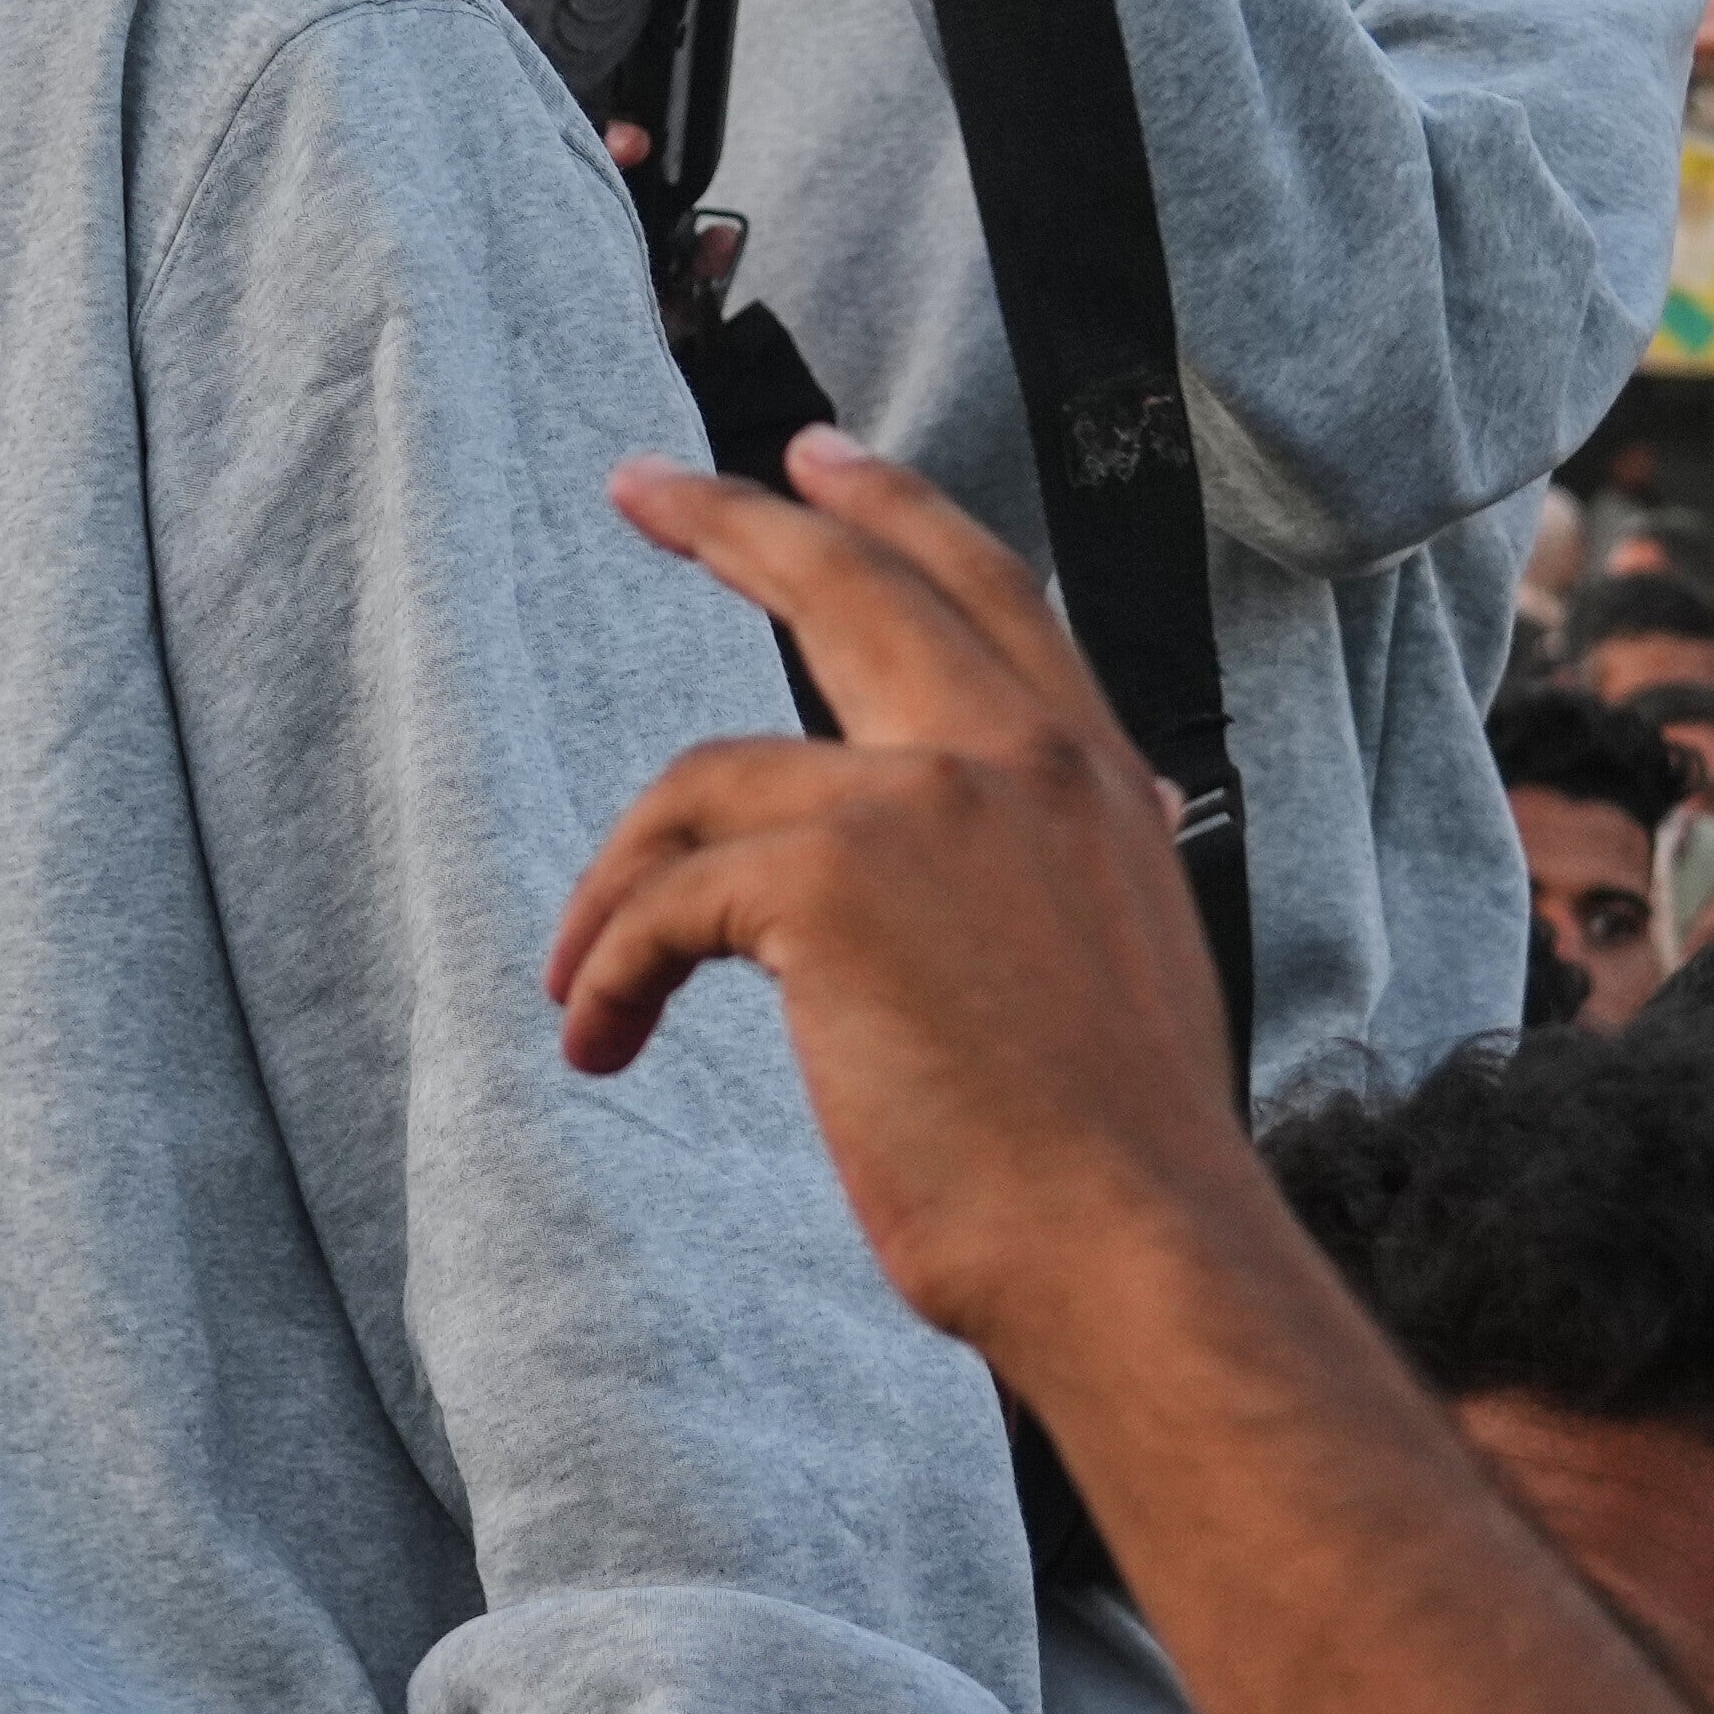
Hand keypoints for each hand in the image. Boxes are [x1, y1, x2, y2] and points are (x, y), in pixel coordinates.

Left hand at [553, 432, 1269, 1365]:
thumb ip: (1069, 879)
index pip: (983, 595)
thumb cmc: (1120, 1170)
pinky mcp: (832, 875)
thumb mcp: (1126, 973)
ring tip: (580, 983)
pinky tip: (602, 1043)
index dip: (894, 516)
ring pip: (706, 782)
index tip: (816, 460)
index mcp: (1095, 782)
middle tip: (641, 487)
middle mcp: (1023, 759)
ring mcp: (928, 800)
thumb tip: (1053, 847)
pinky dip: (610, 972)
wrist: (1133, 1252)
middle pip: (850, 588)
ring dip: (618, 883)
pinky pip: (663, 901)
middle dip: (732, 524)